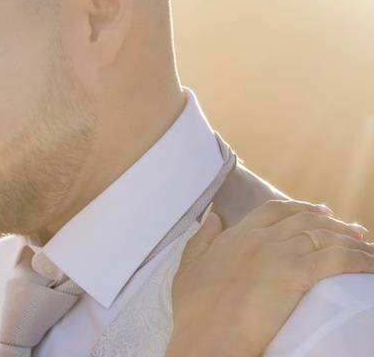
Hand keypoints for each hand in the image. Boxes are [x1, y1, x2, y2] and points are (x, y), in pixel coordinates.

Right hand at [166, 200, 373, 356]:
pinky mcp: (296, 273)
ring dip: (351, 240)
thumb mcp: (187, 269)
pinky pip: (339, 258)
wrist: (207, 334)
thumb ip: (201, 240)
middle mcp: (259, 238)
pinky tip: (370, 264)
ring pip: (326, 236)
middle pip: (305, 219)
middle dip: (333, 222)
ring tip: (367, 248)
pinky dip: (359, 258)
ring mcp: (278, 253)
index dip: (300, 208)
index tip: (318, 211)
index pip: (274, 211)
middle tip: (352, 229)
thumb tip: (213, 216)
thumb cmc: (194, 311)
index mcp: (235, 235)